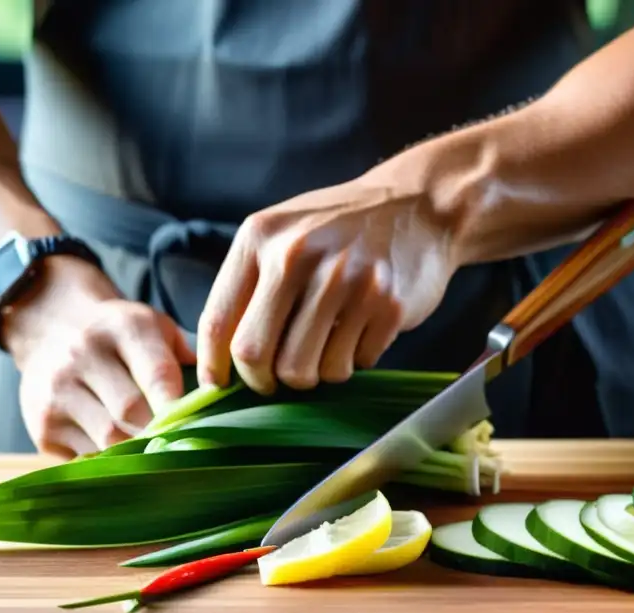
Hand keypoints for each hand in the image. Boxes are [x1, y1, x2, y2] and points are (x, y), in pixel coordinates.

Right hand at [2, 255, 195, 457]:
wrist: (53, 329)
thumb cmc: (124, 338)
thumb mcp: (158, 330)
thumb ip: (190, 357)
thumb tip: (222, 398)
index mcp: (124, 327)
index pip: (158, 374)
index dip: (180, 408)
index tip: (197, 428)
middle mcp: (84, 353)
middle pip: (132, 412)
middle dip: (161, 434)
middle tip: (183, 449)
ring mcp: (57, 389)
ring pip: (109, 439)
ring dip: (138, 453)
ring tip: (159, 457)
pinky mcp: (41, 424)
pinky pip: (85, 455)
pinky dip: (110, 462)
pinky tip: (125, 459)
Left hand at [196, 177, 456, 392]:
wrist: (419, 205)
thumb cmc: (341, 227)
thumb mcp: (283, 233)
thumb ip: (250, 283)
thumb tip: (219, 356)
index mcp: (261, 237)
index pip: (218, 320)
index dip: (213, 365)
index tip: (217, 386)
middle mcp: (298, 256)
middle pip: (256, 356)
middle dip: (263, 381)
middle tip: (277, 378)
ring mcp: (346, 281)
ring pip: (305, 371)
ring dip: (315, 373)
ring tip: (328, 345)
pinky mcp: (387, 306)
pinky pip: (353, 364)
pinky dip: (355, 359)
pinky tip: (362, 329)